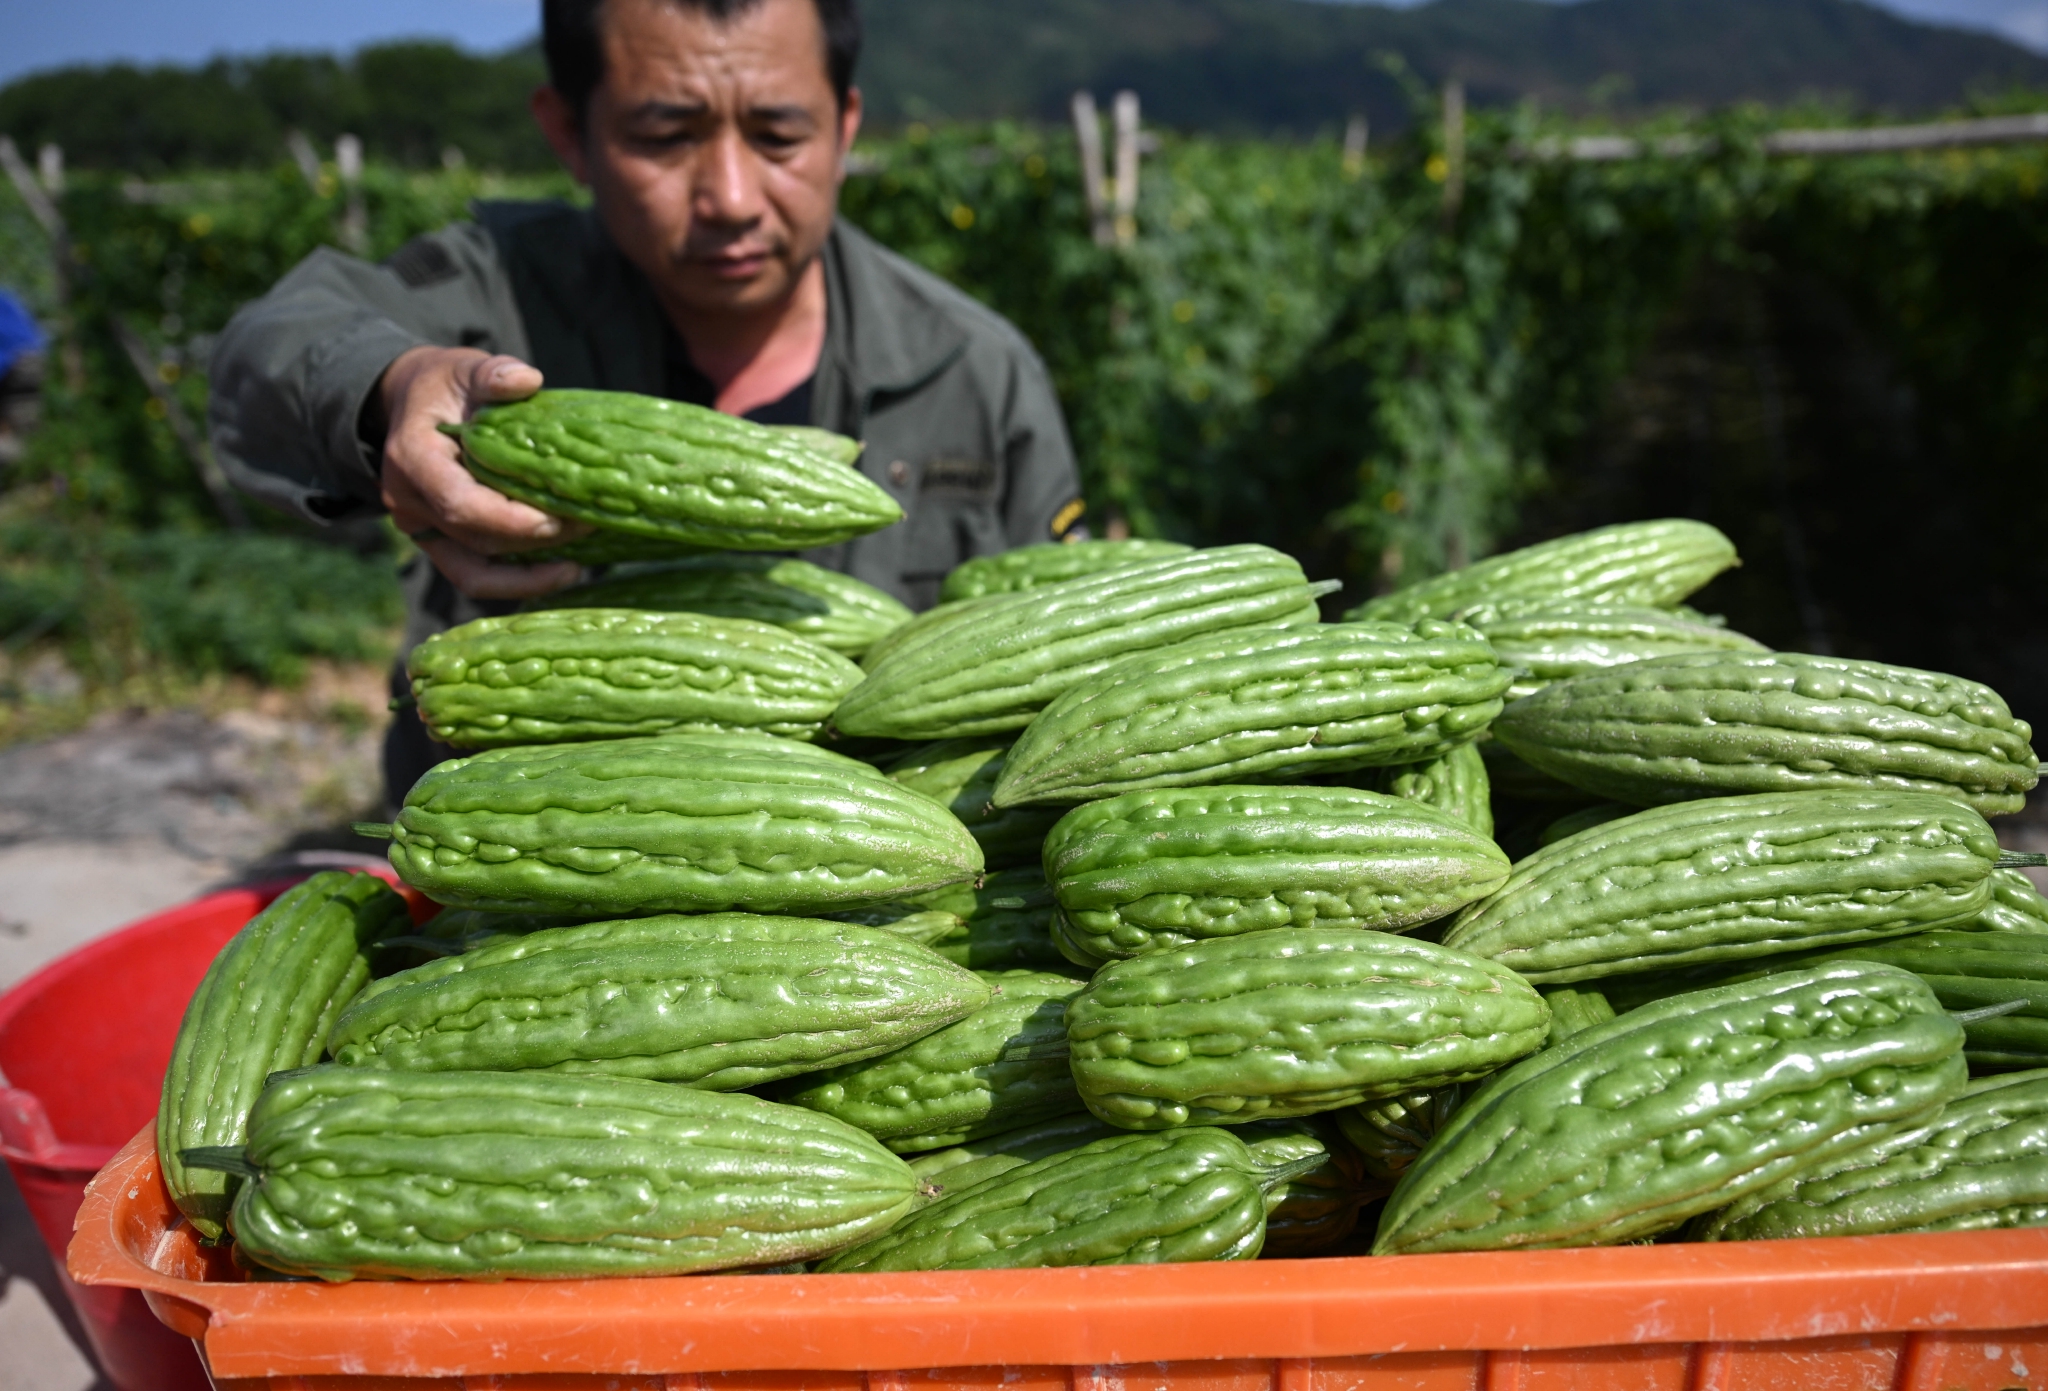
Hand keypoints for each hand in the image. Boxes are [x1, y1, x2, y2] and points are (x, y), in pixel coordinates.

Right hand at [375, 346, 591, 599]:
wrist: (414, 405)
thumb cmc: (446, 386)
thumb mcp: (466, 368)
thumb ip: (492, 374)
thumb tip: (526, 379)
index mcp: (412, 458)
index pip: (461, 503)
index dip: (512, 520)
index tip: (561, 518)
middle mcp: (409, 502)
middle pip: (477, 539)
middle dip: (537, 540)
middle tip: (590, 524)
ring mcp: (421, 528)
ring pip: (475, 570)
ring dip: (530, 572)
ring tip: (580, 562)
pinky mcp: (440, 543)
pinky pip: (474, 576)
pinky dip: (516, 582)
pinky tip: (560, 573)